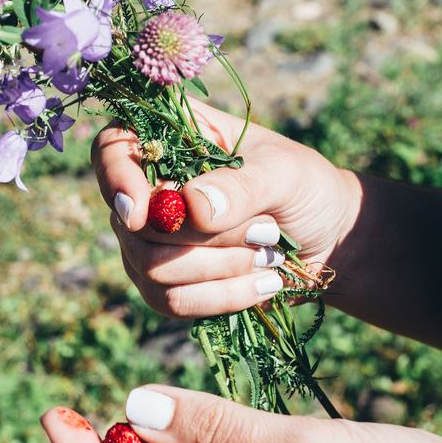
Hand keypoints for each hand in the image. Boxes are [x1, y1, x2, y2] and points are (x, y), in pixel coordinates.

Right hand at [91, 100, 359, 318]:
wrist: (331, 239)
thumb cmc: (305, 187)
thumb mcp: (285, 174)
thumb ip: (241, 185)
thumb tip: (191, 210)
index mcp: (171, 139)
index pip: (111, 151)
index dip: (116, 180)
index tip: (143, 212)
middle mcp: (150, 189)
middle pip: (133, 227)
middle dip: (205, 240)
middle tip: (266, 228)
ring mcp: (153, 241)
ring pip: (152, 271)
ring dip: (220, 270)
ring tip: (270, 254)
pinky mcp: (169, 284)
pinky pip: (171, 303)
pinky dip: (222, 298)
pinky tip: (263, 284)